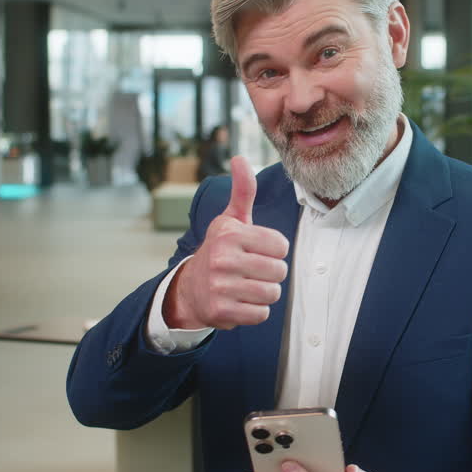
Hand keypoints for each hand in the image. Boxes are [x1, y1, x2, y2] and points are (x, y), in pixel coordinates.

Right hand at [165, 155, 289, 329]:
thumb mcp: (230, 219)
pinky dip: (255, 311)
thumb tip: (240, 158)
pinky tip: (240, 301)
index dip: (274, 250)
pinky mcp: (221, 311)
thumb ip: (243, 191)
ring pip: (271, 293)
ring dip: (264, 292)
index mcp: (230, 234)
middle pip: (279, 271)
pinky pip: (261, 314)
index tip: (257, 250)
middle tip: (251, 271)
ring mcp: (220, 287)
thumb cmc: (220, 250)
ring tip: (246, 286)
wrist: (190, 288)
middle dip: (271, 273)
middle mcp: (222, 259)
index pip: (281, 246)